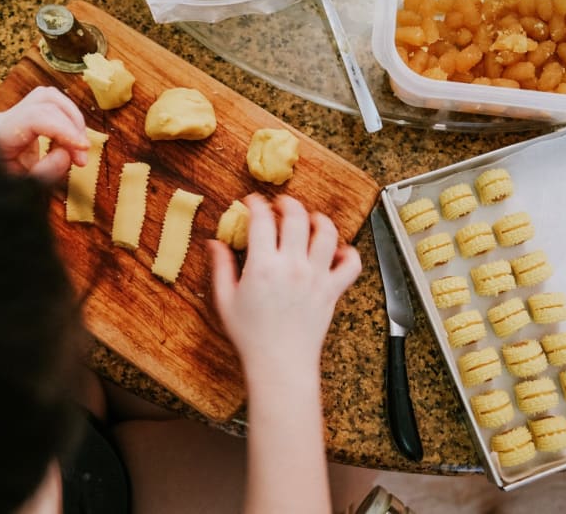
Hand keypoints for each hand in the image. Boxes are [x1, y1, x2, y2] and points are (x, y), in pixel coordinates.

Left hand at [0, 86, 89, 183]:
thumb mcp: (22, 190)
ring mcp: (13, 115)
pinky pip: (51, 108)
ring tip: (79, 147)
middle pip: (47, 101)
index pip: (38, 117)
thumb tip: (66, 154)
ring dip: (73, 120)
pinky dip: (68, 123)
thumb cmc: (2, 191)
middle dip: (73, 126)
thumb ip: (44, 173)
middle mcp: (4, 118)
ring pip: (52, 99)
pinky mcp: (23, 118)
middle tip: (82, 156)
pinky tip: (71, 144)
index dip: (66, 130)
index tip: (84, 148)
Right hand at [208, 194, 361, 379]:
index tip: (252, 201)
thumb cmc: (250, 336)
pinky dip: (348, 253)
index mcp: (263, 266)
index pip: (262, 219)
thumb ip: (221, 267)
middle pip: (297, 217)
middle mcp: (292, 266)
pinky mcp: (333, 290)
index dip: (255, 203)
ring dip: (320, 220)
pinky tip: (337, 251)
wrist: (279, 363)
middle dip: (288, 203)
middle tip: (282, 204)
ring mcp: (316, 276)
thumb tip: (214, 242)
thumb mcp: (225, 300)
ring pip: (327, 233)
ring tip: (312, 220)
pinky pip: (351, 264)